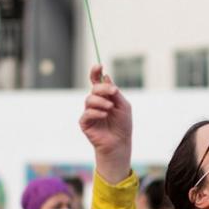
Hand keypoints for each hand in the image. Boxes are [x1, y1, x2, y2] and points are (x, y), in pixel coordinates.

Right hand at [79, 65, 133, 183]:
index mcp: (104, 96)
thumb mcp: (123, 105)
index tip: (99, 65)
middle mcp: (95, 102)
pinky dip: (96, 113)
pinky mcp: (85, 123)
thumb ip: (114, 93)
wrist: (120, 143)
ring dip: (101, 102)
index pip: (96, 81)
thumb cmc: (122, 125)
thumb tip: (106, 77)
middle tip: (113, 92)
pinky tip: (105, 115)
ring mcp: (89, 112)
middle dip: (103, 88)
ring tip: (110, 108)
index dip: (95, 72)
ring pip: (89, 100)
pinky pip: (87, 113)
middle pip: (94, 89)